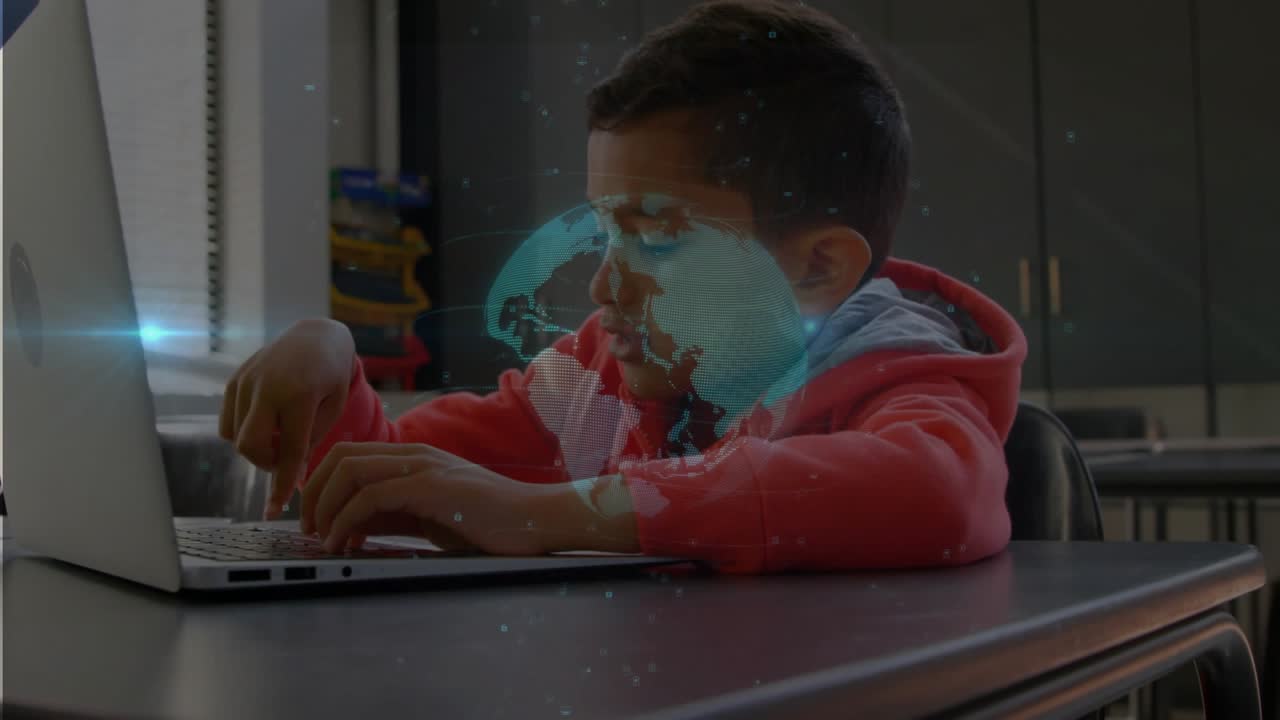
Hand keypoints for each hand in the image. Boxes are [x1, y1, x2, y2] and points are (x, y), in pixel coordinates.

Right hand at [219, 318, 355, 518]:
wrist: (316, 337)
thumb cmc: (331, 377)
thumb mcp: (333, 408)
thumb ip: (310, 440)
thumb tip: (289, 475)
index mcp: (299, 395)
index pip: (288, 451)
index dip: (283, 484)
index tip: (275, 510)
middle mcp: (266, 387)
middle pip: (249, 447)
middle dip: (266, 464)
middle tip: (286, 458)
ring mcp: (246, 382)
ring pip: (236, 438)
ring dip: (257, 448)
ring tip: (280, 434)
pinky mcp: (233, 381)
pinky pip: (227, 424)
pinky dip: (243, 432)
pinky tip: (265, 422)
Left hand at [301, 442, 555, 554]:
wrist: (534, 519)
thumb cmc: (488, 522)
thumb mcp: (430, 515)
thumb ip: (394, 513)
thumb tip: (352, 525)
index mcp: (413, 457)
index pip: (348, 455)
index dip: (319, 485)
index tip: (313, 519)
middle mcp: (414, 454)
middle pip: (339, 456)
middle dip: (312, 494)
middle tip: (309, 531)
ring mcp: (423, 467)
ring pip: (349, 471)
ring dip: (324, 508)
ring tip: (323, 540)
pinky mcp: (431, 487)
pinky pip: (371, 497)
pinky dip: (347, 521)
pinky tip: (346, 543)